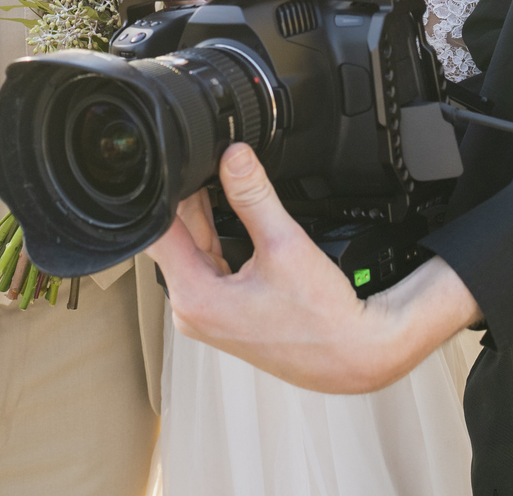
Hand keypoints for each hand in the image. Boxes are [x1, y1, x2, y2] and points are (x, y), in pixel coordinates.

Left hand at [147, 142, 481, 393]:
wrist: (352, 355)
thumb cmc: (322, 319)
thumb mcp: (285, 244)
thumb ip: (253, 195)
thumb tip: (233, 157)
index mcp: (194, 298)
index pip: (160, 230)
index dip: (170, 192)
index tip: (187, 165)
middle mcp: (192, 310)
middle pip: (174, 240)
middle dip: (192, 202)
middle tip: (216, 167)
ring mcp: (207, 315)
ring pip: (192, 251)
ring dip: (207, 220)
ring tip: (229, 190)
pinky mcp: (224, 314)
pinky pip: (209, 267)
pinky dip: (219, 241)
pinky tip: (237, 220)